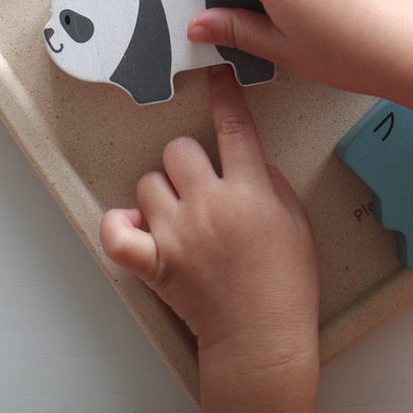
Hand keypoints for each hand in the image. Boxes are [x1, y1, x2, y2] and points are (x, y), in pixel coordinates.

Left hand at [100, 66, 319, 412]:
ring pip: (148, 182)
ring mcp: (178, 233)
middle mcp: (210, 204)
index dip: (224, 94)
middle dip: (188, 160)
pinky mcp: (155, 263)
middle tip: (200, 184)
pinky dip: (119, 226)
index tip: (216, 74)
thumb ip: (270, 182)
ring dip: (160, 192)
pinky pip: (116, 233)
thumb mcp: (296, 221)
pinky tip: (136, 228)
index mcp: (249, 191)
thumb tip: (247, 163)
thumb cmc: (286, 284)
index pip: (233, 126)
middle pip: (179, 148)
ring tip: (177, 216)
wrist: (262, 338)